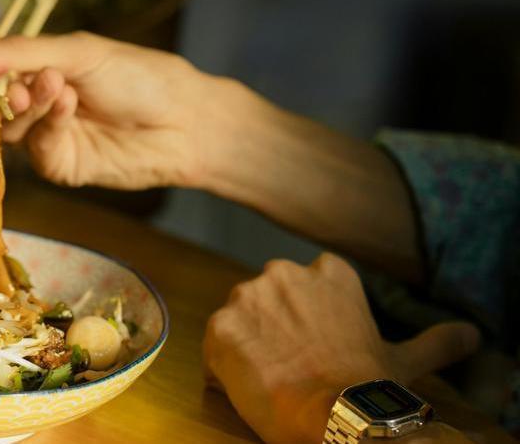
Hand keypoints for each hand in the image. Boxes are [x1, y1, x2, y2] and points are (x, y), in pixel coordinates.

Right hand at [0, 31, 212, 188]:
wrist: (185, 120)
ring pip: (9, 126)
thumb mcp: (79, 53)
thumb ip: (22, 53)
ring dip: (25, 105)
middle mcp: (34, 104)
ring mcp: (45, 137)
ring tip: (53, 86)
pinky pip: (37, 147)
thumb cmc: (138, 75)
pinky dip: (49, 122)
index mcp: (35, 69)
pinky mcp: (60, 165)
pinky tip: (69, 105)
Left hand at [203, 253, 479, 443]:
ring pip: (240, 322)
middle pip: (266, 302)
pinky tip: (248, 387)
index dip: (306, 322)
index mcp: (327, 272)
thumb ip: (436, 341)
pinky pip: (215, 345)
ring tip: (271, 381)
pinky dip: (224, 366)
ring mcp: (248, 296)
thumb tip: (474, 335)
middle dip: (272, 330)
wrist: (335, 414)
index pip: (305, 288)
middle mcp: (283, 272)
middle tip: (291, 368)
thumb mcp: (407, 359)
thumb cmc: (370, 386)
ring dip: (248, 346)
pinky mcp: (220, 325)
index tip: (316, 348)